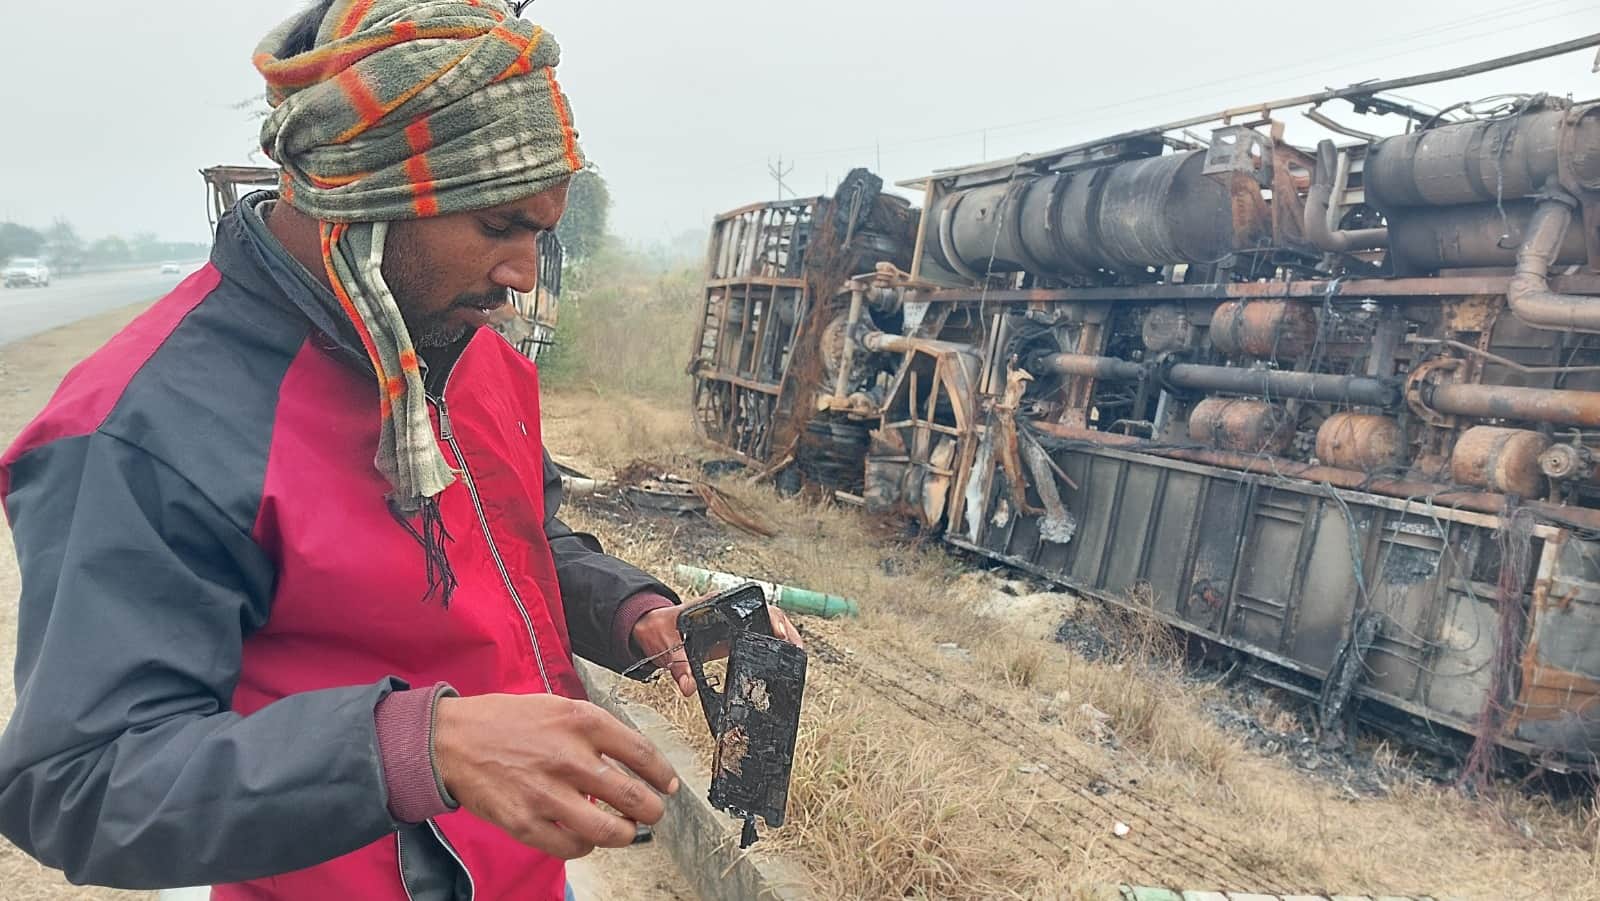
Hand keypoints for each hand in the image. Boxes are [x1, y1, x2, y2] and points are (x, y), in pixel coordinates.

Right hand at [432, 693, 677, 859]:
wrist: (452, 740)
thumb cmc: (506, 722)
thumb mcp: (557, 707)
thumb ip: (595, 731)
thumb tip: (631, 759)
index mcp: (581, 721)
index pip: (643, 754)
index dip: (664, 775)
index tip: (669, 785)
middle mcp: (569, 757)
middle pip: (634, 797)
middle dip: (652, 811)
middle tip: (652, 813)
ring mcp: (547, 794)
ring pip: (609, 831)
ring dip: (625, 834)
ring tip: (625, 830)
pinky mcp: (525, 823)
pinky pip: (573, 847)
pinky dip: (586, 846)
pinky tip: (584, 836)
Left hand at [631, 602, 804, 697]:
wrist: (651, 629)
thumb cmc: (659, 630)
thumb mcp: (666, 646)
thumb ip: (678, 665)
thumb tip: (689, 687)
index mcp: (718, 605)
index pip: (752, 605)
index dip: (771, 617)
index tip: (780, 632)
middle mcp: (730, 612)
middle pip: (767, 614)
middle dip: (785, 630)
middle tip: (796, 651)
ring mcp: (734, 624)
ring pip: (767, 626)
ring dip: (783, 638)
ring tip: (796, 658)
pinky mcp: (734, 637)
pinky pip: (758, 638)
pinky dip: (772, 647)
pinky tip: (780, 661)